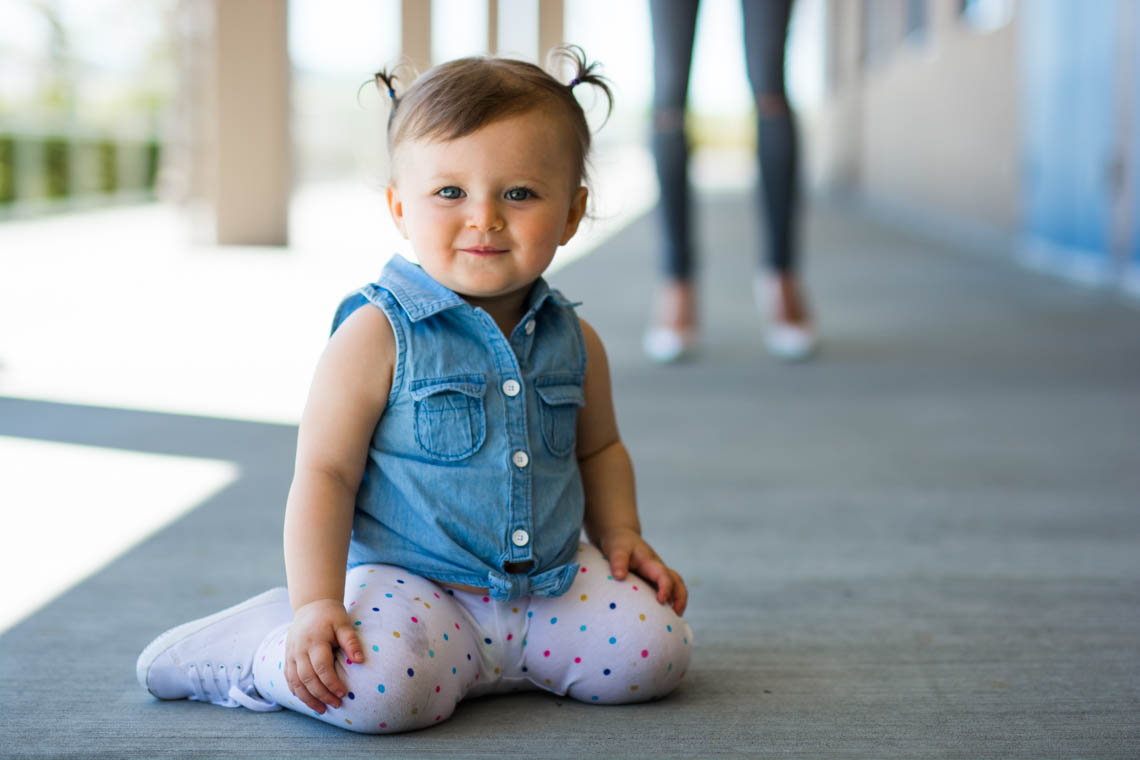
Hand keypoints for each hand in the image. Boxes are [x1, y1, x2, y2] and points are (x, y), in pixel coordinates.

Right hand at [284, 598, 365, 713]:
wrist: (311, 606)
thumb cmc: (331, 616)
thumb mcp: (344, 624)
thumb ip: (351, 641)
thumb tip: (360, 660)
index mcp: (314, 640)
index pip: (321, 667)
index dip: (332, 682)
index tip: (344, 693)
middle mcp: (299, 649)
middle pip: (307, 678)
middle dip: (321, 694)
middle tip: (336, 704)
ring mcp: (291, 654)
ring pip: (295, 682)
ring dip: (307, 698)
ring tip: (321, 709)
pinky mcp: (287, 657)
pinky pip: (289, 678)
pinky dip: (297, 692)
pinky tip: (307, 700)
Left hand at [599, 529, 687, 615]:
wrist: (620, 537)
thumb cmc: (618, 543)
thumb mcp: (616, 548)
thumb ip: (618, 561)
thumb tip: (619, 577)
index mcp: (651, 562)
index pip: (664, 574)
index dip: (665, 587)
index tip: (661, 600)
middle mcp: (658, 569)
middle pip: (677, 582)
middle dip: (680, 598)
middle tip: (676, 615)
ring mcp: (656, 576)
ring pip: (675, 587)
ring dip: (677, 601)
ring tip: (672, 620)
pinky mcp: (652, 581)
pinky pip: (665, 592)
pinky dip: (668, 603)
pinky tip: (660, 617)